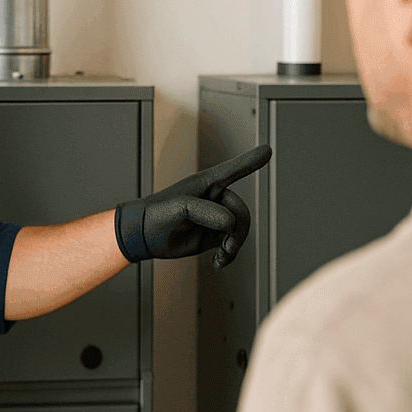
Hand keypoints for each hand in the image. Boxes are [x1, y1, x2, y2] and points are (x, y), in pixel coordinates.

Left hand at [114, 145, 272, 268]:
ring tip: (222, 256)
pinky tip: (219, 262)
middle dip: (237, 231)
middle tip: (227, 245)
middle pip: (241, 212)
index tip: (268, 149)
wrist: (143, 236)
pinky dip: (230, 255)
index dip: (251, 161)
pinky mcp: (212, 236)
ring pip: (240, 230)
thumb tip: (229, 223)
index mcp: (207, 183)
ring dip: (234, 245)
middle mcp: (214, 199)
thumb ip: (205, 212)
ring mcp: (215, 218)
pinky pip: (231, 244)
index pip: (233, 170)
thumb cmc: (156, 214)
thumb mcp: (179, 208)